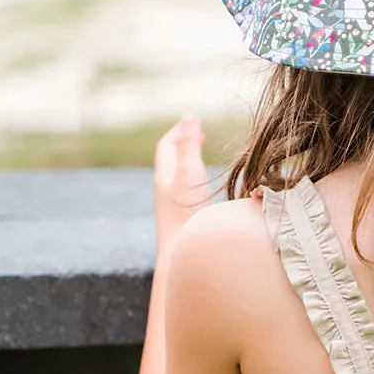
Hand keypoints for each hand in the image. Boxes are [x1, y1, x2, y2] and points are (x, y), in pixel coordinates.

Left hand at [154, 115, 210, 247]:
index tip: (194, 122)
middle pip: (169, 162)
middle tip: (199, 137)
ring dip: (189, 164)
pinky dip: (195, 183)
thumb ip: (190, 146)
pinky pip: (185, 195)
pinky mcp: (182, 222)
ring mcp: (172, 208)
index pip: (166, 146)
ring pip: (177, 179)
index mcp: (164, 177)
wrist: (181, 256)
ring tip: (204, 160)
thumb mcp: (189, 172)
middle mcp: (164, 192)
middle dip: (183, 146)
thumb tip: (189, 116)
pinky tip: (209, 190)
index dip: (179, 131)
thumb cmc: (186, 213)